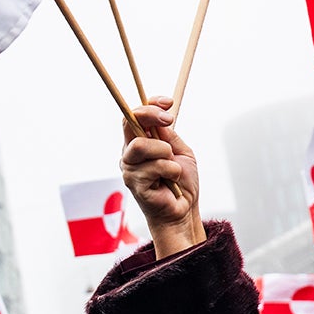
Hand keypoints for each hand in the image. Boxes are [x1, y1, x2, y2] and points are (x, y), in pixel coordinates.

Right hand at [122, 98, 203, 259]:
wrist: (183, 209)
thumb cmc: (181, 182)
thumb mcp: (180, 151)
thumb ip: (167, 135)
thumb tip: (161, 117)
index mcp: (140, 142)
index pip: (135, 116)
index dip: (150, 105)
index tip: (169, 103)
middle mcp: (130, 153)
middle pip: (129, 122)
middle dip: (152, 117)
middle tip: (170, 122)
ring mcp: (129, 168)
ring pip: (141, 145)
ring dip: (165, 153)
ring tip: (173, 167)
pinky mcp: (133, 183)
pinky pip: (154, 167)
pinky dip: (171, 171)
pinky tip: (171, 181)